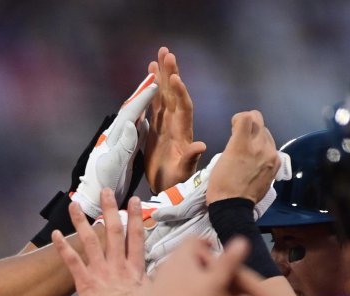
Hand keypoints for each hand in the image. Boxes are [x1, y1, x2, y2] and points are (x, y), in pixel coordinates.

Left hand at [53, 189, 147, 295]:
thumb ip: (152, 280)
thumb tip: (163, 273)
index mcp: (135, 268)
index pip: (136, 237)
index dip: (135, 216)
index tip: (134, 201)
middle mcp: (118, 265)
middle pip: (114, 231)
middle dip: (110, 209)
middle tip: (106, 192)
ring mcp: (101, 272)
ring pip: (91, 240)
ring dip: (82, 221)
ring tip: (74, 205)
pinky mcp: (86, 282)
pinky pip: (73, 261)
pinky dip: (63, 247)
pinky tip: (55, 235)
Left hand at [71, 74, 157, 219]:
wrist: (95, 199)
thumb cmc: (102, 185)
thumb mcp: (113, 166)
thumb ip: (123, 145)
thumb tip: (133, 123)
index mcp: (114, 138)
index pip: (130, 113)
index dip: (142, 99)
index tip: (154, 84)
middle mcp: (117, 137)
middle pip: (131, 110)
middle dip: (141, 94)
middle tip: (154, 75)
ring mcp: (120, 144)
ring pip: (134, 118)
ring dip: (143, 104)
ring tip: (153, 90)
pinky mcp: (124, 152)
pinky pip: (135, 132)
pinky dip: (143, 121)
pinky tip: (148, 117)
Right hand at [143, 47, 206, 192]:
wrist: (166, 189)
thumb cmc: (176, 182)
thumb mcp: (184, 172)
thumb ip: (190, 158)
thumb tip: (200, 145)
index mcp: (182, 133)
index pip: (183, 108)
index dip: (180, 93)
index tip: (176, 78)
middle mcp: (175, 125)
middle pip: (173, 95)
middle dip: (170, 73)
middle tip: (166, 52)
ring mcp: (165, 125)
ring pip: (164, 96)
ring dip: (161, 77)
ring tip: (157, 57)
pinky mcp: (155, 128)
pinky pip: (154, 105)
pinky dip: (152, 90)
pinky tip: (149, 76)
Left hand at [144, 236, 251, 295]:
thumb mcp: (216, 281)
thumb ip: (228, 261)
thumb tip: (242, 241)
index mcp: (183, 255)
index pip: (194, 239)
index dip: (205, 243)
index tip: (212, 249)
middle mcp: (167, 263)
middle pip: (183, 253)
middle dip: (196, 259)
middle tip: (208, 270)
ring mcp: (157, 277)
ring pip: (173, 268)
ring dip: (183, 272)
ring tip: (195, 285)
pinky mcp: (151, 292)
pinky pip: (162, 283)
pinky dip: (171, 285)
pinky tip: (178, 295)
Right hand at [206, 110, 289, 219]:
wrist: (233, 206)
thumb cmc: (220, 183)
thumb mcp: (222, 158)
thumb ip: (235, 142)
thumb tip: (243, 137)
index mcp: (242, 144)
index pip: (247, 116)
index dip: (239, 118)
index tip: (234, 126)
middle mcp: (260, 146)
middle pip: (259, 121)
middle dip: (250, 125)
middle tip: (243, 136)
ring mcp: (271, 155)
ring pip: (266, 133)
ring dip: (258, 136)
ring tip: (250, 150)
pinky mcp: (276, 164)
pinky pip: (272, 148)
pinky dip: (265, 149)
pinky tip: (258, 159)